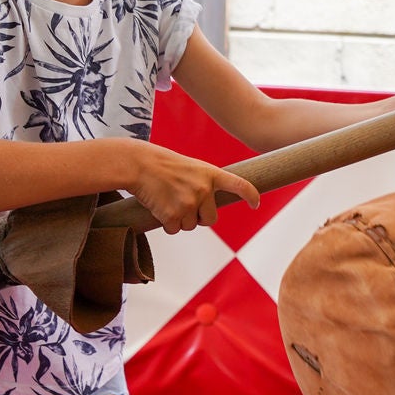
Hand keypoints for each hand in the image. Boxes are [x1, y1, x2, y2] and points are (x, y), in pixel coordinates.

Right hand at [124, 143, 258, 233]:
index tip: (255, 204)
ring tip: (167, 199)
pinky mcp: (173, 215)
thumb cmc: (163, 165)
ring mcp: (189, 203)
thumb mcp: (191, 168)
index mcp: (211, 174)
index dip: (250, 195)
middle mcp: (204, 189)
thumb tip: (208, 210)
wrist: (138, 164)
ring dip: (180, 219)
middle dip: (199, 217)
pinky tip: (159, 207)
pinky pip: (174, 229)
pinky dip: (167, 223)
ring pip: (191, 225)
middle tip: (183, 203)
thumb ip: (204, 184)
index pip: (239, 185)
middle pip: (211, 219)